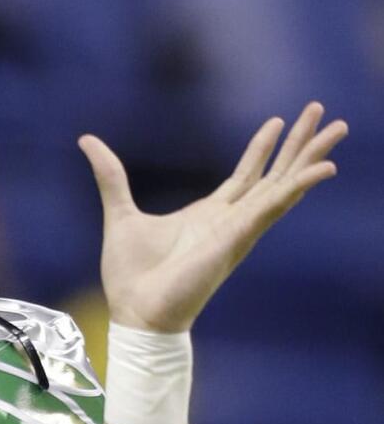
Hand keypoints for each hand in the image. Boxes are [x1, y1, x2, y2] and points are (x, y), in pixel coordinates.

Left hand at [79, 101, 345, 332]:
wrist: (135, 311)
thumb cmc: (130, 275)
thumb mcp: (120, 212)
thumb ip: (110, 176)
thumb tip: (87, 140)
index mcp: (208, 216)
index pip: (246, 176)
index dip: (263, 149)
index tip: (277, 120)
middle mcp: (230, 221)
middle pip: (275, 176)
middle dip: (299, 144)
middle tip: (323, 112)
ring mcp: (237, 231)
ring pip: (283, 186)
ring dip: (310, 157)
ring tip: (336, 128)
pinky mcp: (235, 240)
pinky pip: (272, 208)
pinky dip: (297, 187)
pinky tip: (322, 169)